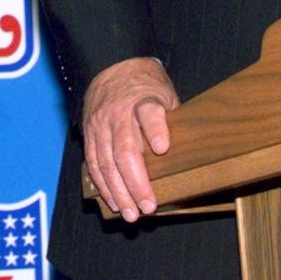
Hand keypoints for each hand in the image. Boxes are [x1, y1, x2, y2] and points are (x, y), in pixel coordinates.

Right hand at [82, 57, 179, 221]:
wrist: (112, 66)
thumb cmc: (146, 87)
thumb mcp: (166, 95)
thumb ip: (172, 122)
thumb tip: (191, 156)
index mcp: (143, 99)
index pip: (149, 113)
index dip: (156, 130)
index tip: (163, 147)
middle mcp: (119, 113)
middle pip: (125, 150)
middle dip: (136, 182)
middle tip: (148, 206)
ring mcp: (100, 124)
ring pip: (106, 162)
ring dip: (118, 192)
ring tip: (130, 214)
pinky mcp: (89, 133)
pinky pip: (93, 163)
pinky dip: (103, 185)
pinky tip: (113, 201)